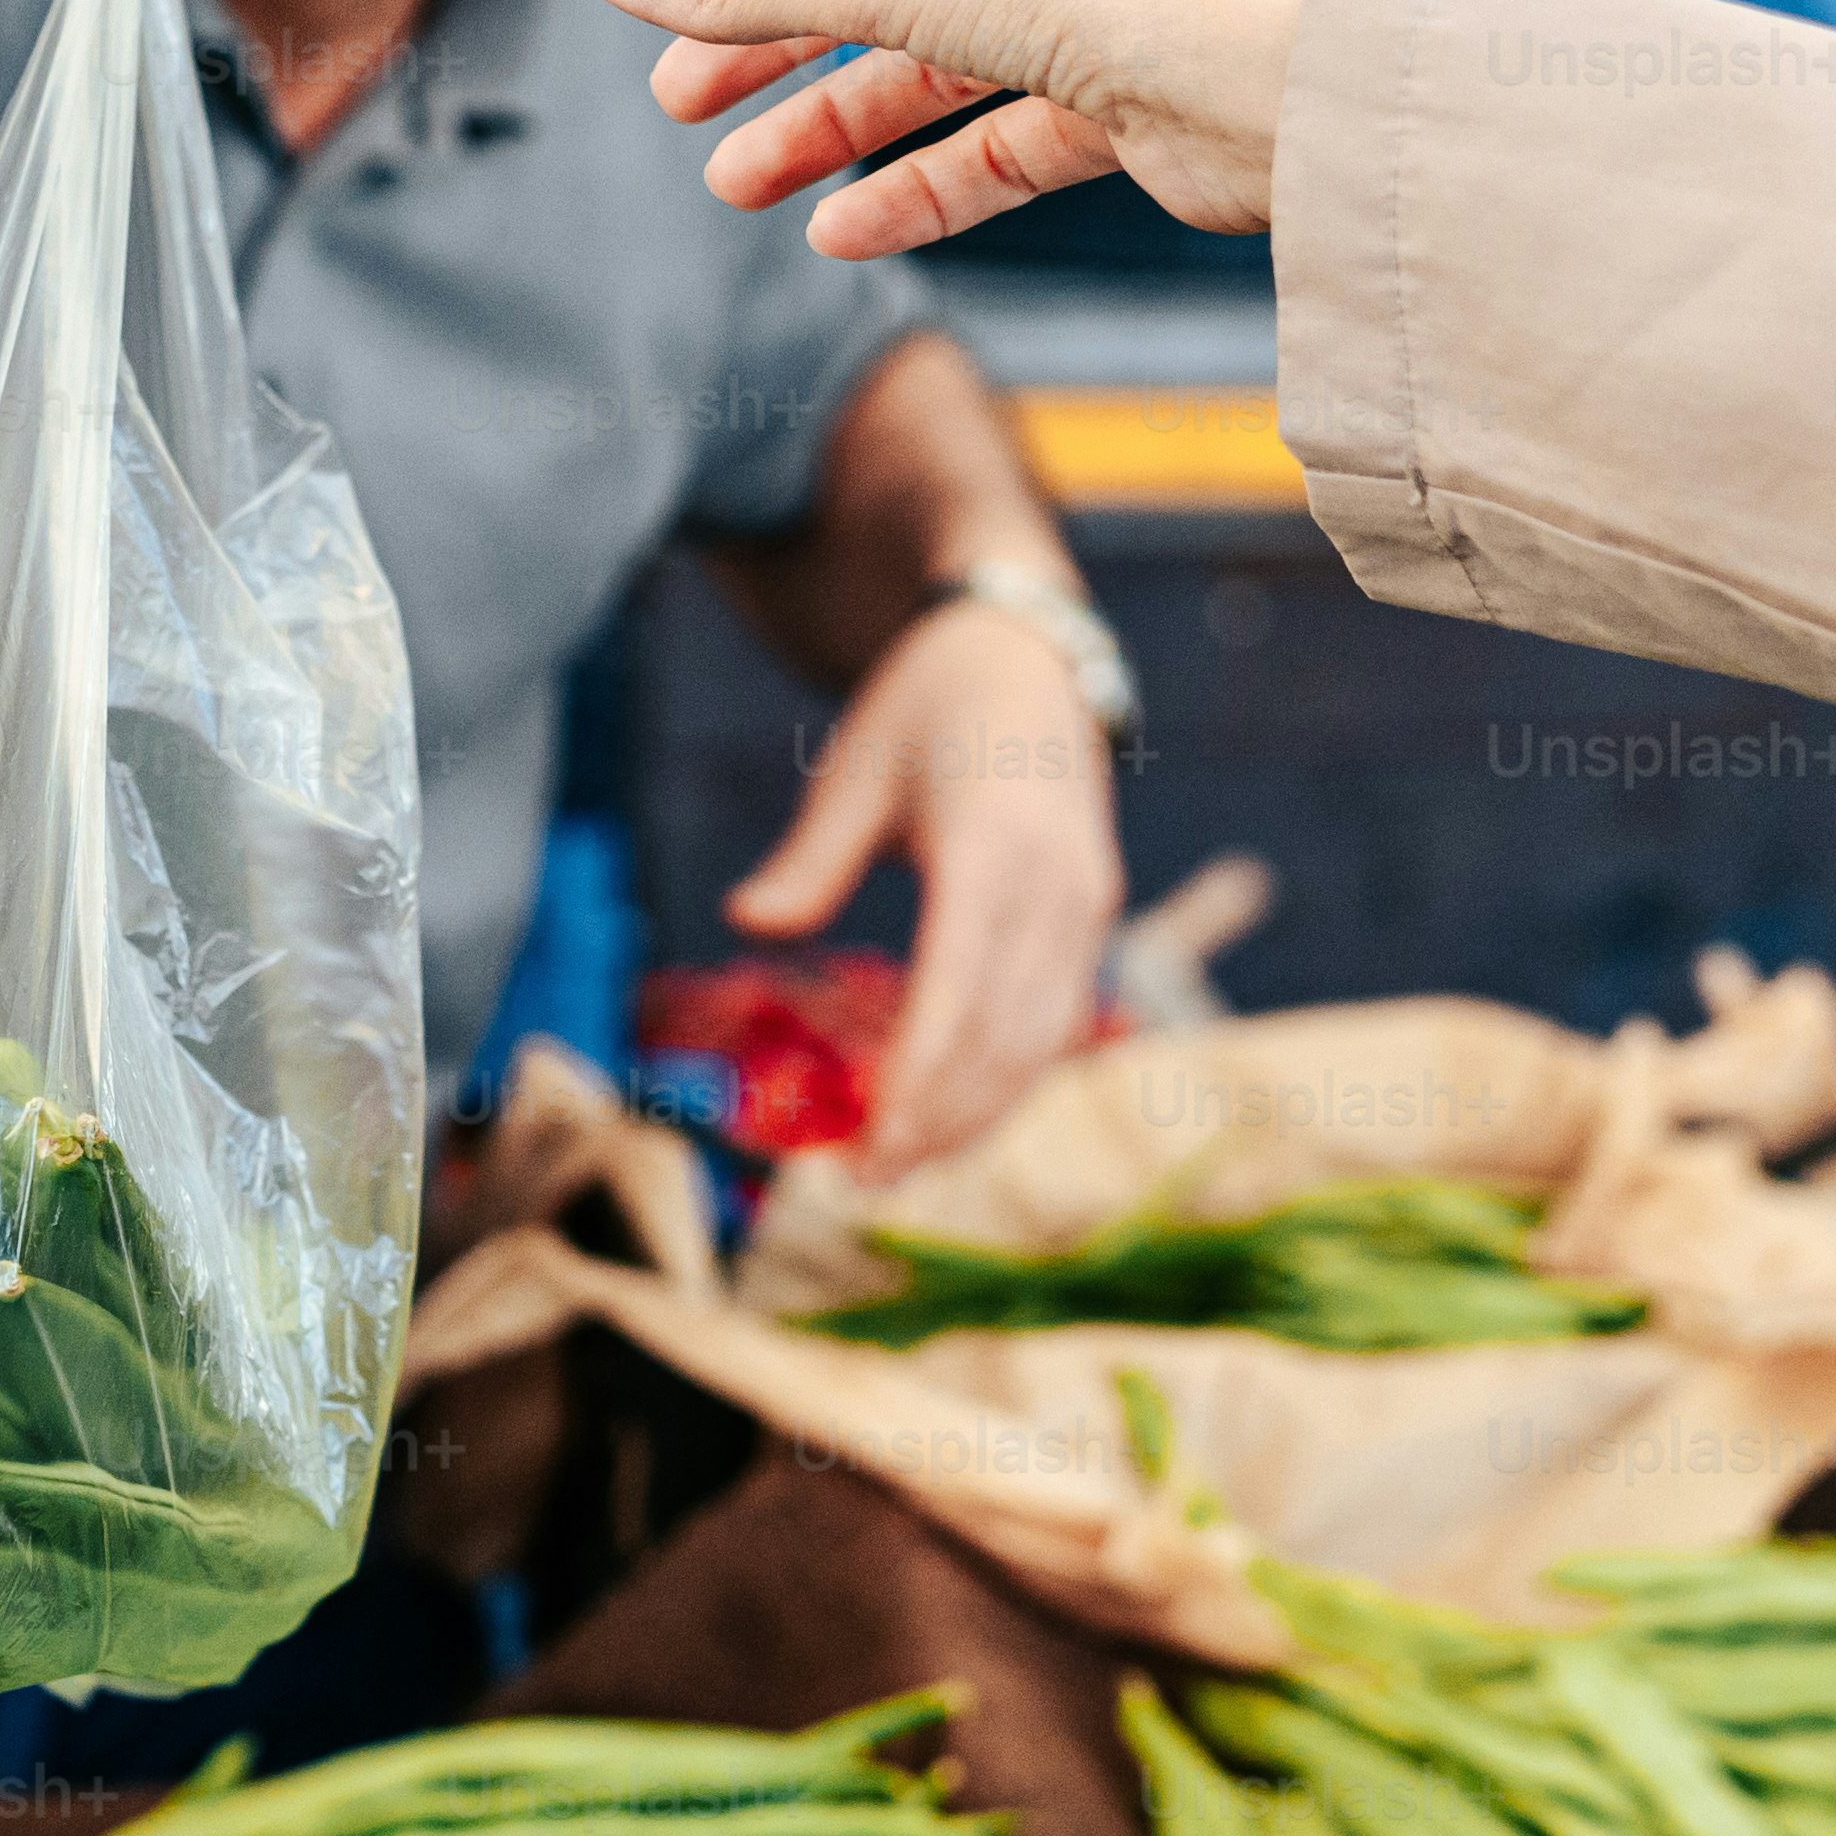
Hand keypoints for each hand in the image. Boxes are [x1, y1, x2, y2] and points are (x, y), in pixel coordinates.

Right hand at [568, 0, 1340, 257]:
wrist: (1302, 89)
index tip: (650, 14)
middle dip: (770, 49)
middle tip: (675, 110)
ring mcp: (1079, 8)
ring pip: (923, 70)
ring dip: (829, 130)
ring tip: (733, 188)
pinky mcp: (1116, 103)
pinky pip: (991, 143)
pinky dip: (918, 185)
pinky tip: (842, 235)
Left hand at [737, 596, 1122, 1166]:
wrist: (1027, 653)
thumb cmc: (925, 705)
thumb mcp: (854, 767)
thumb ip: (808, 858)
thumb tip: (743, 922)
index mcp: (995, 849)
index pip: (958, 996)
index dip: (915, 1086)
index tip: (864, 1152)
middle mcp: (1059, 888)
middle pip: (1004, 1040)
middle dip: (939, 1123)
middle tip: (863, 1183)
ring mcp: (1087, 906)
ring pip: (1040, 1044)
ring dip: (977, 1116)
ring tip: (903, 1167)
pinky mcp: (1092, 918)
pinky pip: (1056, 1020)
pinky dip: (1009, 1078)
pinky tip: (957, 1118)